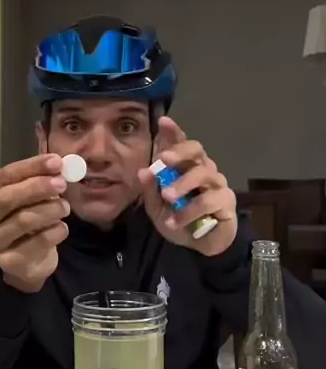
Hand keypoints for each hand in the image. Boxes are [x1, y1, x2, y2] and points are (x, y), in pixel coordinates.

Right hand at [0, 154, 69, 290]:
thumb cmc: (27, 218)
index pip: (3, 176)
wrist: (30, 260)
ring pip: (23, 219)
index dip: (31, 167)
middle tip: (61, 184)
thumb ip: (39, 178)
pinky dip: (56, 231)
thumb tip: (57, 164)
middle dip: (37, 188)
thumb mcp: (30, 195)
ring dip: (50, 209)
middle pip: (6, 198)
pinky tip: (61, 228)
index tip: (56, 162)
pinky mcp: (9, 262)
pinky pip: (38, 241)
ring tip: (65, 207)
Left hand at [138, 117, 237, 255]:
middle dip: (179, 151)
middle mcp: (203, 169)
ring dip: (182, 184)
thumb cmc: (178, 220)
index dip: (174, 132)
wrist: (198, 246)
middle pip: (197, 150)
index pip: (181, 143)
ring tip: (167, 197)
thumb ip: (150, 191)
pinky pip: (209, 200)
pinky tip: (175, 222)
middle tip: (163, 159)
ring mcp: (217, 183)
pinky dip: (190, 211)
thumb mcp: (157, 209)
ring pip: (203, 174)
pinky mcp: (226, 200)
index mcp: (185, 167)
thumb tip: (142, 171)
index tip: (163, 122)